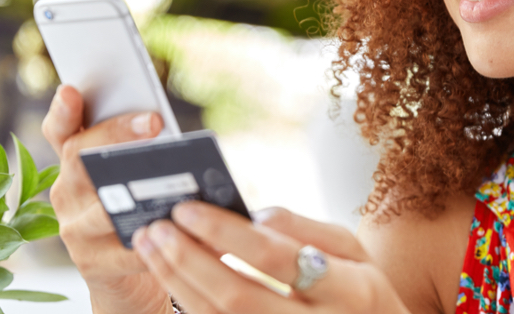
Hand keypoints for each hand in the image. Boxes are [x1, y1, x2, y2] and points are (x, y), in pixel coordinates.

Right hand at [43, 84, 171, 313]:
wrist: (127, 279)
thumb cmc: (136, 214)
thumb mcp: (130, 178)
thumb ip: (139, 154)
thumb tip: (170, 130)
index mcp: (74, 164)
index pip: (60, 131)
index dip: (63, 111)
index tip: (71, 89)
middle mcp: (67, 192)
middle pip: (80, 157)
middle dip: (115, 136)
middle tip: (153, 122)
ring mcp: (74, 229)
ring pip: (99, 205)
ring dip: (134, 193)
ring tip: (167, 179)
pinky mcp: (92, 263)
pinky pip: (122, 250)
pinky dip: (149, 240)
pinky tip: (172, 232)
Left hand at [133, 202, 411, 313]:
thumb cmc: (360, 294)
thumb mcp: (353, 253)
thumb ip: (305, 229)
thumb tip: (253, 214)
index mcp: (350, 291)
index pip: (275, 257)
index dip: (224, 232)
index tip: (186, 209)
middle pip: (237, 297)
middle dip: (188, 260)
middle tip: (156, 229)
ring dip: (178, 284)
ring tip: (153, 250)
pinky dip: (192, 308)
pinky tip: (173, 282)